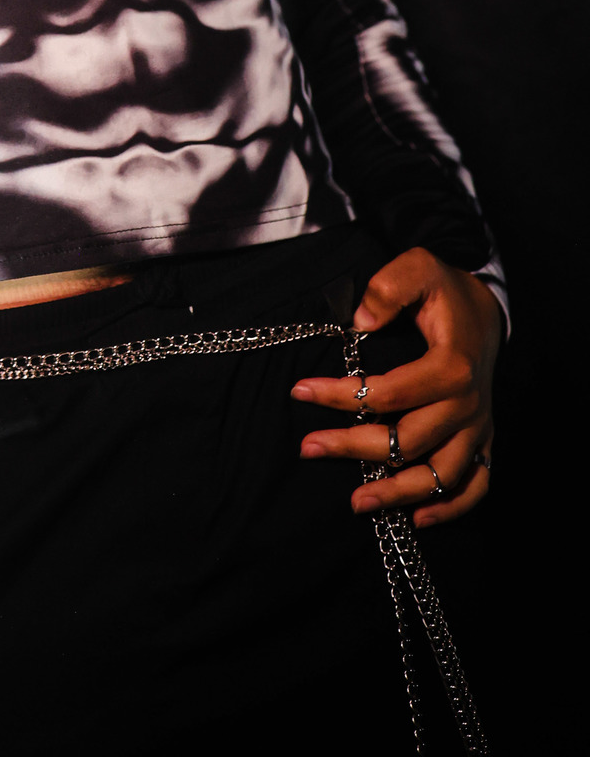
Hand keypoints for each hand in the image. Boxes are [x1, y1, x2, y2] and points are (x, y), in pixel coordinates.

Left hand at [291, 247, 499, 527]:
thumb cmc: (444, 290)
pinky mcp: (483, 440)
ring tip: (356, 501)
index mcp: (451, 366)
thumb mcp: (418, 268)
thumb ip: (388, 288)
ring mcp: (478, 427)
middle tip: (308, 447)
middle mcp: (468, 404)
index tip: (301, 391)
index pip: (388, 392)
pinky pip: (476, 485)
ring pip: (441, 475)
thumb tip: (360, 320)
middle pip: (408, 440)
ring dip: (399, 492)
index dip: (341, 395)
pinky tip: (417, 518)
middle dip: (353, 447)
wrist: (486, 308)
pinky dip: (450, 508)